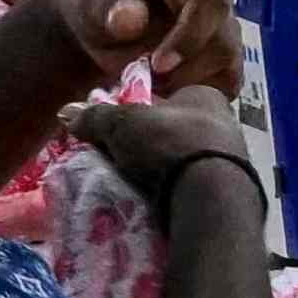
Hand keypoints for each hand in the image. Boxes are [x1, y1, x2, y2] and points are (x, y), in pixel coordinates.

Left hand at [31, 0, 234, 99]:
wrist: (101, 28)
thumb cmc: (99, 7)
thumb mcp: (93, 3)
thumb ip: (109, 8)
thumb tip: (133, 20)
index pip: (210, 1)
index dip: (190, 36)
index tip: (157, 64)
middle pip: (223, 41)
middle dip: (185, 70)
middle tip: (147, 83)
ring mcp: (224, 31)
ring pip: (226, 67)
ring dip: (187, 85)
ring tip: (150, 86)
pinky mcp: (224, 61)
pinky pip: (223, 86)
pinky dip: (194, 96)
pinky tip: (164, 93)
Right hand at [71, 87, 262, 201]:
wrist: (210, 195)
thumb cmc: (169, 141)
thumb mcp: (122, 122)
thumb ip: (95, 116)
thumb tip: (67, 113)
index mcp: (206, 96)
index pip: (164, 99)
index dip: (136, 113)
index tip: (113, 131)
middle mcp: (224, 124)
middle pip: (171, 132)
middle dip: (145, 146)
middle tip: (116, 159)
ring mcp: (230, 160)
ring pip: (182, 161)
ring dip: (157, 171)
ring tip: (129, 183)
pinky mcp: (227, 192)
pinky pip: (190, 186)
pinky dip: (171, 191)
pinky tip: (152, 200)